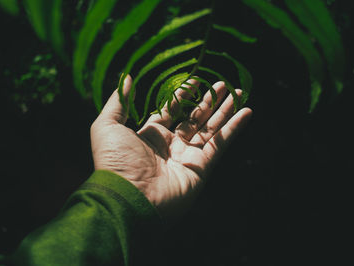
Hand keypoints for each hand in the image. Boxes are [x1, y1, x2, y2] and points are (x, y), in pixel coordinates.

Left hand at [91, 75, 251, 219]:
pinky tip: (246, 112)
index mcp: (150, 135)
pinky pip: (221, 144)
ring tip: (237, 92)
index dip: (183, 96)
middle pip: (194, 118)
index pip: (171, 111)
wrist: (130, 198)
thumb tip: (127, 78)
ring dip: (224, 110)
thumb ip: (119, 102)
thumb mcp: (107, 126)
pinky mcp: (202, 167)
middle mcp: (171, 145)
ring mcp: (188, 156)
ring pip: (211, 128)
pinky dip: (234, 128)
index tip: (195, 80)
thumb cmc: (115, 162)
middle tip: (223, 84)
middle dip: (209, 101)